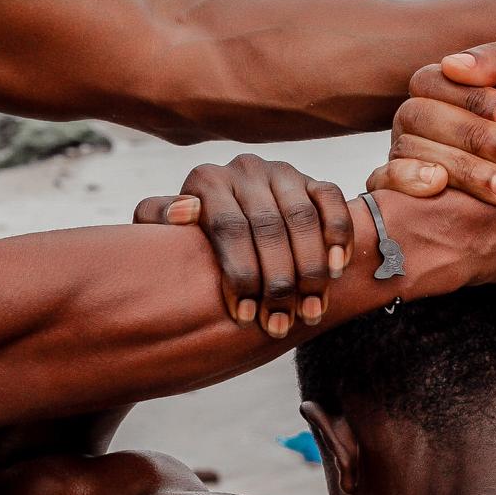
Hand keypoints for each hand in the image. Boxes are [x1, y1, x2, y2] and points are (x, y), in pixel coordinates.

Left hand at [133, 158, 352, 337]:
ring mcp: (283, 172)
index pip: (229, 228)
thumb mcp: (162, 230)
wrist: (230, 216)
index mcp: (207, 180)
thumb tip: (185, 211)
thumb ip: (156, 218)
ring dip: (312, 269)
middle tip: (280, 324)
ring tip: (311, 311)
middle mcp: (246, 170)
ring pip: (303, 218)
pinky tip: (337, 270)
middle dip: (278, 283)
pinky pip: (333, 201)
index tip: (244, 316)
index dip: (239, 274)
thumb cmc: (193, 238)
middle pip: (269, 227)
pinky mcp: (313, 180)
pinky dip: (339, 235)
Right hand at [366, 66, 495, 205]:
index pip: (434, 81)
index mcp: (440, 89)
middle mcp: (415, 120)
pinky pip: (382, 181)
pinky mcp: (394, 191)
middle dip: (473, 135)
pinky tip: (439, 186)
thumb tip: (453, 64)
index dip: (473, 97)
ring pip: (409, 149)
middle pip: (420, 115)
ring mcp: (401, 154)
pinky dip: (407, 179)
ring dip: (460, 167)